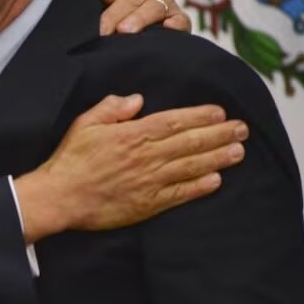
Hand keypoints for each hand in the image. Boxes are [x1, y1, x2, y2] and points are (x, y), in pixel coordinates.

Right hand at [13, 94, 246, 243]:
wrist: (61, 197)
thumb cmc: (71, 158)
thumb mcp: (85, 123)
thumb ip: (111, 108)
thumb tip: (137, 99)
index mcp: (132, 134)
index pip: (174, 121)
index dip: (200, 116)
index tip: (220, 112)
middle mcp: (147, 156)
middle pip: (190, 142)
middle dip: (220, 134)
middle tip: (242, 129)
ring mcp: (150, 181)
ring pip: (191, 166)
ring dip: (218, 158)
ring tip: (239, 151)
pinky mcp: (148, 204)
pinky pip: (180, 194)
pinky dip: (200, 187)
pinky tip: (216, 180)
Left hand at [71, 0, 190, 34]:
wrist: (136, 31)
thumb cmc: (115, 6)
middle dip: (116, 13)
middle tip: (102, 29)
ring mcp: (167, 4)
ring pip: (154, 9)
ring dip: (139, 19)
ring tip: (124, 32)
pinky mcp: (180, 22)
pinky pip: (180, 21)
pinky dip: (175, 24)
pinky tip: (167, 28)